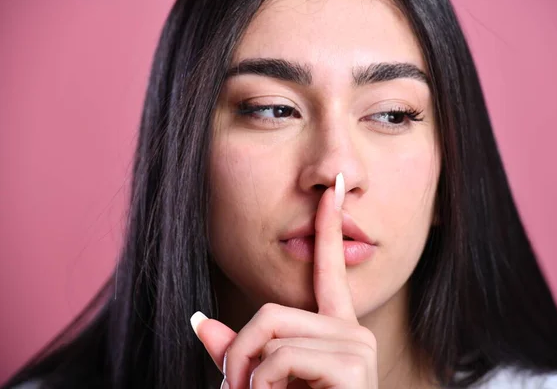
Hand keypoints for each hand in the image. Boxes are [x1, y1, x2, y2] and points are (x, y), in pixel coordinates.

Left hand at [191, 173, 377, 388]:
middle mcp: (352, 332)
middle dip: (237, 355)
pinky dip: (260, 386)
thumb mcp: (260, 385)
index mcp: (334, 331)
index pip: (329, 269)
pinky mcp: (354, 365)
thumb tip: (199, 320)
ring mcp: (357, 347)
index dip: (330, 227)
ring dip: (243, 376)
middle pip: (271, 311)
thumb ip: (236, 353)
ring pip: (271, 331)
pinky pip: (281, 357)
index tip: (336, 188)